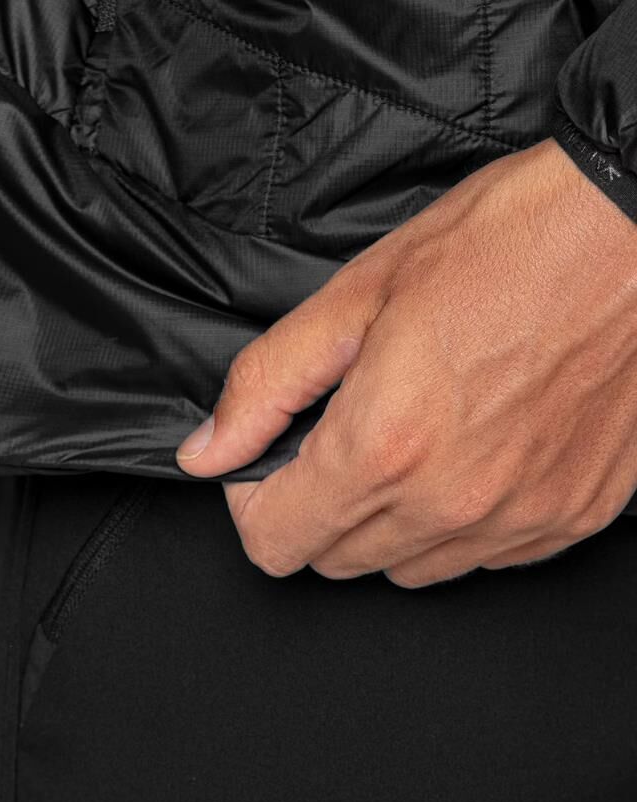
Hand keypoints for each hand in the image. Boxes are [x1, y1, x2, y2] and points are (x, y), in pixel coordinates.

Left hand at [176, 138, 636, 586]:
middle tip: (342, 422)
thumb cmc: (506, 242)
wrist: (629, 233)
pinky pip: (487, 556)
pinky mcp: (574, 517)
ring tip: (414, 424)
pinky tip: (473, 441)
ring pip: (412, 568)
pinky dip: (463, 515)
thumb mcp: (358, 293)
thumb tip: (207, 449)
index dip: (253, 494)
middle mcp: (453, 501)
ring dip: (391, 516)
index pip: (274, 543)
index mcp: (387, 445)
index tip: (271, 450)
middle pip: (336, 560)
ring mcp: (521, 519)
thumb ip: (268, 384)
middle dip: (317, 501)